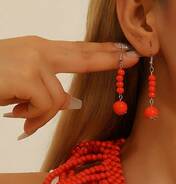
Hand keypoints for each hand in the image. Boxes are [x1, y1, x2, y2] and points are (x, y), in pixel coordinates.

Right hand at [0, 35, 139, 137]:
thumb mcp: (22, 83)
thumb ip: (47, 88)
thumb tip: (72, 102)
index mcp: (38, 49)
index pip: (76, 49)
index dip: (101, 51)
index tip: (123, 50)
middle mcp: (39, 50)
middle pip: (83, 57)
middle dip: (110, 59)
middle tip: (135, 57)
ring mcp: (34, 61)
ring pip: (59, 101)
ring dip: (41, 116)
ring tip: (21, 116)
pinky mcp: (29, 76)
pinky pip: (46, 108)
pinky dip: (33, 119)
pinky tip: (16, 116)